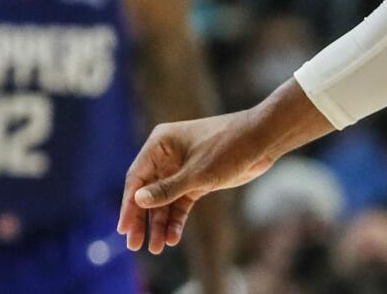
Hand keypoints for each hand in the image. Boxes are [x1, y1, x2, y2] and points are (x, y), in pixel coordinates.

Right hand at [117, 111, 275, 253]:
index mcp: (161, 143)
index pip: (136, 177)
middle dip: (142, 218)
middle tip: (135, 244)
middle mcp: (168, 155)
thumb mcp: (197, 173)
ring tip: (157, 247)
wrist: (263, 139)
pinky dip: (177, 219)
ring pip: (165, 200)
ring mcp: (183, 168)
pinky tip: (172, 237)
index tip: (123, 229)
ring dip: (160, 223)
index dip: (128, 204)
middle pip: (148, 191)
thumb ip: (167, 189)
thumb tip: (138, 200)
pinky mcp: (198, 179)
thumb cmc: (229, 147)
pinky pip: (181, 202)